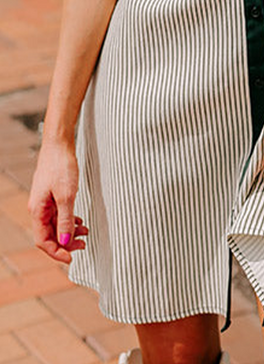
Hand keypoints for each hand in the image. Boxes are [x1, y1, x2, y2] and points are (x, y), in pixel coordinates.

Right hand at [28, 141, 88, 263]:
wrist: (59, 144)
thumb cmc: (61, 166)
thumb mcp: (67, 196)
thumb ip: (66, 220)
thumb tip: (66, 242)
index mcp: (37, 211)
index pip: (43, 241)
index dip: (57, 252)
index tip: (72, 258)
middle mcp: (38, 209)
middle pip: (49, 235)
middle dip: (66, 243)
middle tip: (83, 245)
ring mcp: (45, 202)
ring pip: (55, 225)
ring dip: (69, 231)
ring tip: (85, 231)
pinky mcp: (52, 195)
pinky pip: (58, 214)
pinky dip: (69, 220)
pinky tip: (80, 220)